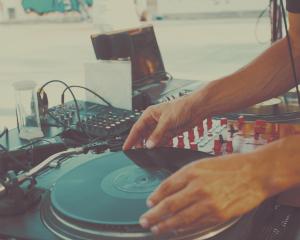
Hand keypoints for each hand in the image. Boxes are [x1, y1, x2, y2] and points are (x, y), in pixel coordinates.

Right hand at [123, 96, 199, 149]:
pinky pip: (161, 142)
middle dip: (139, 144)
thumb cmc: (182, 106)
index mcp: (150, 114)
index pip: (137, 128)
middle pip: (143, 135)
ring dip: (149, 146)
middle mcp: (154, 121)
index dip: (130, 139)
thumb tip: (149, 145)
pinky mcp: (169, 133)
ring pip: (151, 139)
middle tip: (135, 154)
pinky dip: (159, 147)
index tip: (126, 148)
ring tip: (145, 155)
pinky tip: (157, 152)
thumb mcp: (167, 120)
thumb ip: (157, 134)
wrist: (197, 108)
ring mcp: (161, 127)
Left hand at [139, 153, 268, 234]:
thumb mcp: (202, 164)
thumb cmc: (230, 166)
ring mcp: (208, 203)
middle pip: (169, 205)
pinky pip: (196, 224)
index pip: (166, 186)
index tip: (148, 203)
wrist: (255, 173)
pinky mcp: (218, 215)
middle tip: (145, 220)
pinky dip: (184, 229)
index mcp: (192, 171)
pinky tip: (176, 231)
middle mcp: (198, 187)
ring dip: (166, 225)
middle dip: (154, 215)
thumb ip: (184, 176)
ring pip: (181, 218)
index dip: (155, 197)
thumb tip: (169, 190)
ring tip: (157, 228)